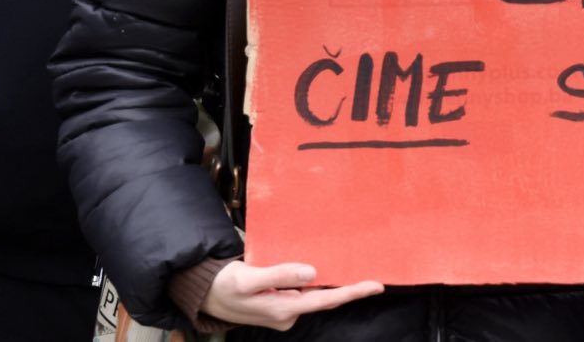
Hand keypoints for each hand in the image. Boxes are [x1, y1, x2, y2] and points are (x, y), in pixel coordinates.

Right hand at [199, 261, 382, 329]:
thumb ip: (281, 274)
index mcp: (283, 309)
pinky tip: (323, 272)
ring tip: (353, 270)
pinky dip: (315, 284)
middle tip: (374, 279)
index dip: (352, 293)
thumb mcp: (249, 278)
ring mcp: (284, 311)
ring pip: (314, 296)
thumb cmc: (226, 285)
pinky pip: (303, 293)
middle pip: (324, 300)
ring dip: (331, 285)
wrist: (206, 295)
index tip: (377, 286)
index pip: (325, 300)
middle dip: (348, 289)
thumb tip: (312, 273)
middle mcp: (287, 314)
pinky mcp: (279, 305)